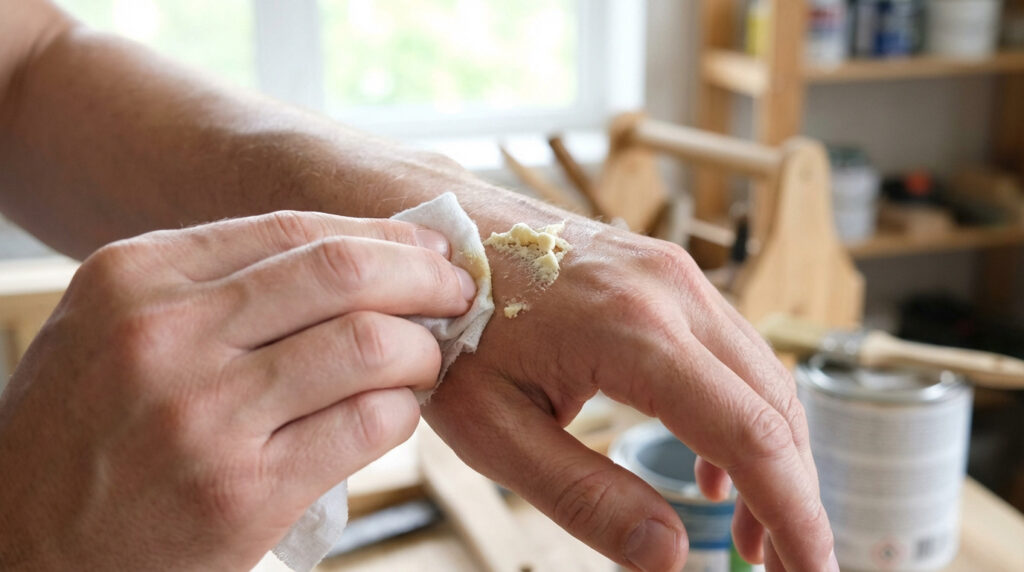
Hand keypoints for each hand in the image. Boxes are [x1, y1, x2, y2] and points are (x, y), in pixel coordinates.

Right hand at [0, 212, 475, 569]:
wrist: (19, 549)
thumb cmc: (80, 434)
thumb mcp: (115, 329)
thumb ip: (214, 289)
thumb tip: (353, 262)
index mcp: (135, 276)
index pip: (292, 229)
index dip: (380, 235)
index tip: (426, 247)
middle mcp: (166, 334)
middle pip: (340, 273)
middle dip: (424, 276)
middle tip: (458, 291)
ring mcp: (203, 415)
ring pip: (367, 345)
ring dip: (422, 349)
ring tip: (427, 360)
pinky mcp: (241, 493)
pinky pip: (365, 425)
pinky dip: (402, 411)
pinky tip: (396, 412)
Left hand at [423, 210, 835, 571]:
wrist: (431, 240)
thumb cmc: (451, 331)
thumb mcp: (495, 429)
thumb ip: (584, 496)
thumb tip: (672, 555)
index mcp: (634, 331)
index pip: (749, 435)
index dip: (794, 514)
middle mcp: (672, 290)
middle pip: (774, 405)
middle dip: (794, 494)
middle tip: (784, 566)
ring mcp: (672, 273)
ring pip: (761, 374)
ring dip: (772, 454)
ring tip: (752, 529)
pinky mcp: (663, 273)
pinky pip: (728, 348)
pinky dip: (741, 410)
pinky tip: (711, 463)